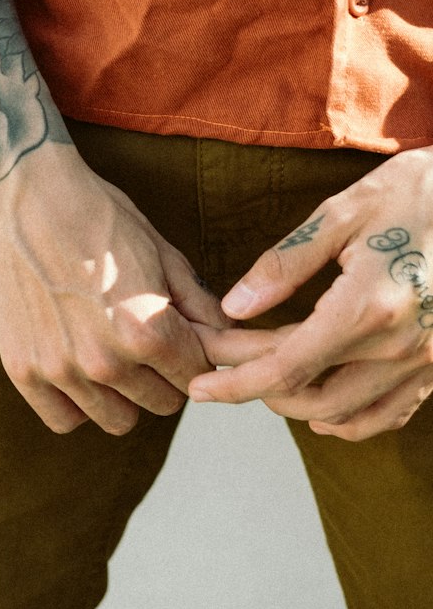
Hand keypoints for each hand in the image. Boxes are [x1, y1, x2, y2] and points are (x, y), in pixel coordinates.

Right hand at [0, 142, 232, 434]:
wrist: (20, 192)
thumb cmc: (94, 212)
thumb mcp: (158, 248)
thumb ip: (197, 302)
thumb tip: (226, 337)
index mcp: (147, 330)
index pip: (195, 375)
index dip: (193, 353)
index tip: (180, 335)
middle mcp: (105, 360)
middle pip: (161, 403)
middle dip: (162, 373)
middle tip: (144, 339)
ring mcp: (60, 369)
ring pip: (118, 418)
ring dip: (122, 393)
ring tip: (110, 351)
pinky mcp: (21, 369)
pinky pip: (64, 418)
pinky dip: (77, 402)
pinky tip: (77, 367)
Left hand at [188, 147, 432, 440]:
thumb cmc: (412, 192)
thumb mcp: (341, 213)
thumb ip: (285, 263)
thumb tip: (233, 306)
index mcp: (369, 306)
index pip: (287, 367)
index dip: (236, 382)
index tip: (199, 386)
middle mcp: (400, 346)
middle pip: (311, 396)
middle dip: (256, 384)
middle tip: (222, 356)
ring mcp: (425, 362)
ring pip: (348, 414)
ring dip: (298, 403)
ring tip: (261, 373)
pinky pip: (388, 412)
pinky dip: (348, 417)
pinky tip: (320, 402)